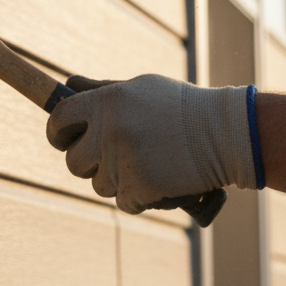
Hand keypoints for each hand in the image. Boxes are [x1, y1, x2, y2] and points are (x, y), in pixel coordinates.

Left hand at [46, 74, 256, 214]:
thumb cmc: (183, 109)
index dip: (57, 133)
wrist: (228, 134)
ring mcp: (122, 160)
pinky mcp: (138, 187)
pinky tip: (161, 180)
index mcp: (106, 101)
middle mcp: (109, 130)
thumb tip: (68, 83)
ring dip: (119, 181)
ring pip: (99, 184)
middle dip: (90, 164)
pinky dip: (140, 197)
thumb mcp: (142, 89)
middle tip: (115, 157)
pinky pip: (124, 202)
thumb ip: (101, 90)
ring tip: (148, 164)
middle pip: (73, 161)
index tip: (64, 140)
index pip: (58, 120)